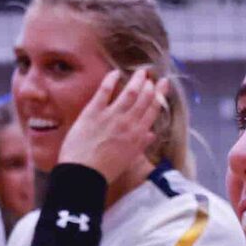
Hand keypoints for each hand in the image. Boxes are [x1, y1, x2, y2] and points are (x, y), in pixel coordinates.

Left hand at [56, 67, 170, 190]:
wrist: (83, 174)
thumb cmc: (105, 170)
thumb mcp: (128, 159)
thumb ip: (141, 144)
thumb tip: (152, 134)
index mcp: (138, 135)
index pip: (153, 110)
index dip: (159, 95)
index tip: (163, 84)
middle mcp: (128, 123)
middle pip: (144, 98)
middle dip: (150, 85)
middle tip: (152, 75)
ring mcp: (111, 116)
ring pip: (129, 93)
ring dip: (137, 80)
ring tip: (141, 71)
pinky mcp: (93, 112)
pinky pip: (104, 91)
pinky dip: (111, 80)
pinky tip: (115, 72)